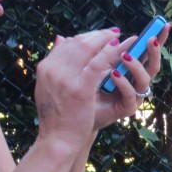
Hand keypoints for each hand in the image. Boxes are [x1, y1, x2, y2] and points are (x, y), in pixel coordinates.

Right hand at [33, 29, 128, 149]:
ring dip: (109, 40)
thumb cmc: (58, 116)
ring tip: (124, 38)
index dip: (87, 37)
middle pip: (78, 43)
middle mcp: (52, 69)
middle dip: (99, 35)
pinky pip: (99, 64)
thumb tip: (61, 38)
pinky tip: (125, 50)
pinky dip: (114, 53)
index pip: (68, 44)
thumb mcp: (51, 86)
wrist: (58, 138)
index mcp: (45, 67)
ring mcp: (65, 78)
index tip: (101, 35)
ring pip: (89, 49)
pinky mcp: (80, 88)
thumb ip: (56, 63)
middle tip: (115, 32)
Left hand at [95, 22, 169, 129]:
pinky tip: (114, 74)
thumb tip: (99, 34)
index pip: (147, 51)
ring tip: (124, 56)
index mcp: (131, 68)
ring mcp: (135, 94)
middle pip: (154, 65)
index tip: (165, 24)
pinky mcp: (128, 107)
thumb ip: (100, 52)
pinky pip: (131, 94)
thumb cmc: (86, 89)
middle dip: (155, 51)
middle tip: (151, 39)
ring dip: (136, 66)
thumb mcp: (92, 66)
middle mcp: (136, 80)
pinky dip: (124, 83)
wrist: (76, 113)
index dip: (159, 39)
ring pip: (145, 79)